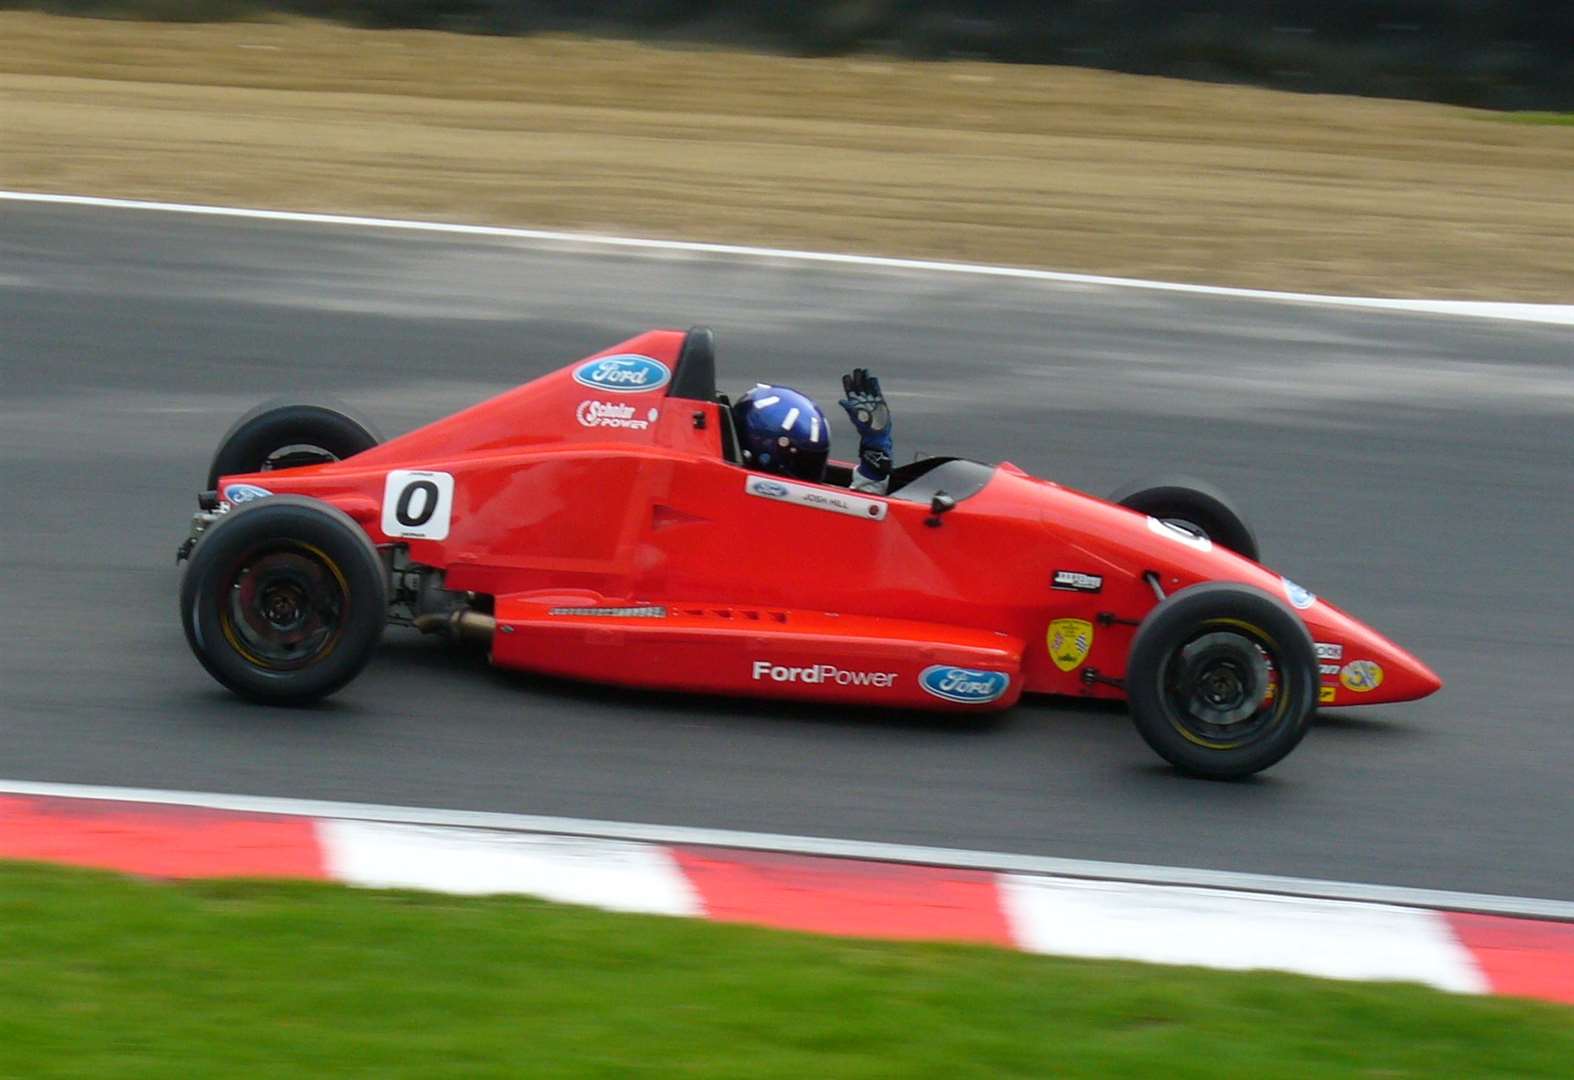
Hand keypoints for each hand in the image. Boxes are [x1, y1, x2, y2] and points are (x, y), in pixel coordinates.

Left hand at [839, 368, 891, 486]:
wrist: (876, 433)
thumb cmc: (864, 427)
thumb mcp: (855, 417)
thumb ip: (849, 408)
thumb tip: (841, 401)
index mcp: (854, 403)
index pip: (850, 391)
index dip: (848, 383)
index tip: (847, 376)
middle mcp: (862, 400)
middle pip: (859, 386)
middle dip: (857, 378)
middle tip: (857, 370)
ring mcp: (871, 400)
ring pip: (867, 387)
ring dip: (866, 379)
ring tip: (865, 370)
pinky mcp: (879, 401)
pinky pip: (876, 390)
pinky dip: (874, 384)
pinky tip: (873, 378)